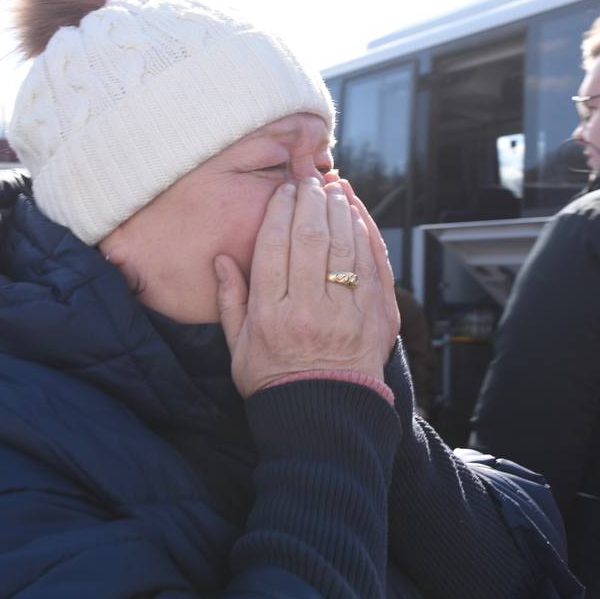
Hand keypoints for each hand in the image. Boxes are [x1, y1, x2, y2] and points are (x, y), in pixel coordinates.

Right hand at [216, 176, 398, 398]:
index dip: (280, 211)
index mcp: (271, 314)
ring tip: (334, 189)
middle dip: (311, 201)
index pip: (274, 246)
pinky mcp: (377, 317)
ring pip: (345, 246)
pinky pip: (374, 266)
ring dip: (341, 210)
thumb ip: (229, 300)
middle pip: (311, 238)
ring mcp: (347, 313)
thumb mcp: (237, 347)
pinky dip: (367, 235)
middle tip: (310, 180)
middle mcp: (309, 309)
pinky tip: (358, 216)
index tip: (284, 191)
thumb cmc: (276, 382)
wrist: (324, 419)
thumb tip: (222, 259)